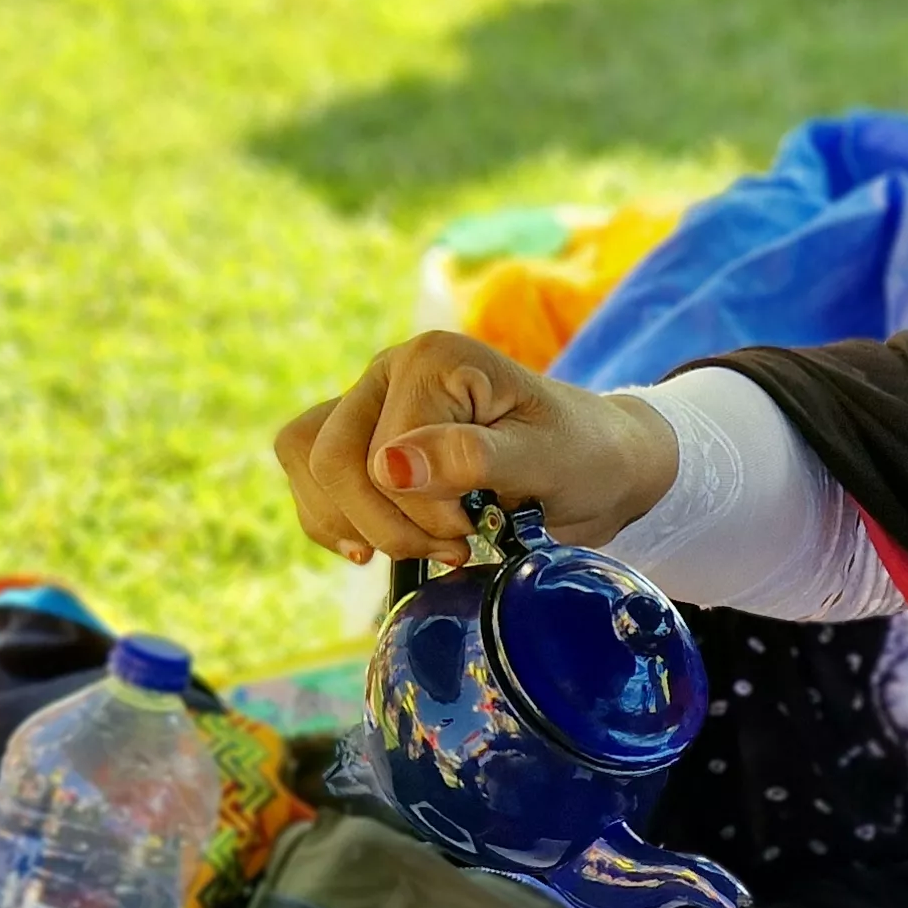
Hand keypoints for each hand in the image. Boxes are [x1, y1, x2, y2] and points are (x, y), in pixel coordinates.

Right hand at [273, 330, 678, 567]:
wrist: (596, 465)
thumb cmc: (582, 457)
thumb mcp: (546, 461)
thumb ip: (472, 459)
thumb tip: (389, 466)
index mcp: (432, 360)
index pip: (383, 452)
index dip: (424, 510)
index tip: (479, 528)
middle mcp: (388, 370)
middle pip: (331, 460)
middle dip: (387, 524)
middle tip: (455, 546)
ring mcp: (369, 403)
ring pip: (310, 466)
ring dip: (355, 526)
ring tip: (420, 548)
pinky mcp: (362, 440)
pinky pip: (312, 483)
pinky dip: (336, 524)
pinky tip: (376, 546)